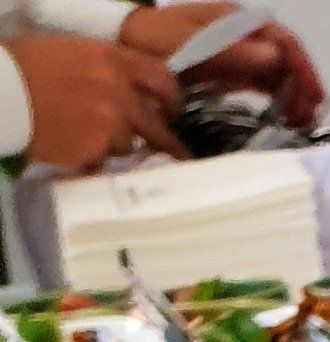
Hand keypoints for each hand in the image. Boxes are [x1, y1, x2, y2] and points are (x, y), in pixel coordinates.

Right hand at [8, 32, 182, 169]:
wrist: (2, 92)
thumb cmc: (30, 66)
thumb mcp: (75, 52)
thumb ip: (110, 69)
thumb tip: (136, 92)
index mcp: (112, 59)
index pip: (163, 80)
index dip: (172, 100)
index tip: (172, 112)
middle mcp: (117, 92)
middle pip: (156, 124)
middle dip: (162, 139)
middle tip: (166, 149)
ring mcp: (108, 124)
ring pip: (129, 144)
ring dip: (114, 144)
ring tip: (86, 133)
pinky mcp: (94, 150)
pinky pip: (104, 160)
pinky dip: (92, 157)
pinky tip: (72, 145)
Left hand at [119, 4, 322, 126]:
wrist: (125, 44)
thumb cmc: (155, 40)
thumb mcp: (193, 43)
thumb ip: (233, 51)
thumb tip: (275, 56)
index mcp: (236, 20)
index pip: (281, 39)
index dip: (301, 65)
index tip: (311, 93)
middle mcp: (242, 35)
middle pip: (284, 58)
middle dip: (302, 84)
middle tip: (310, 115)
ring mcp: (237, 54)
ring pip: (277, 73)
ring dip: (293, 95)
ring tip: (301, 121)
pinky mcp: (230, 73)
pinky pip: (262, 85)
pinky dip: (277, 100)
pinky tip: (285, 118)